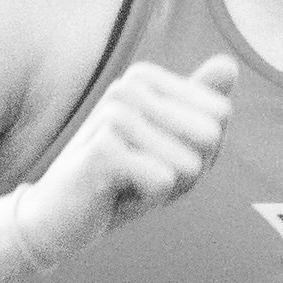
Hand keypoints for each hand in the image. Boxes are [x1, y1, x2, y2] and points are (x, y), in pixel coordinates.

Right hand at [10, 56, 234, 269]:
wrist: (53, 220)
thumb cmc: (116, 183)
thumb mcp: (165, 145)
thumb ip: (196, 107)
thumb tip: (229, 63)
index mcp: (143, 78)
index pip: (219, 116)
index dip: (199, 153)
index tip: (155, 160)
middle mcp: (128, 86)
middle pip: (209, 138)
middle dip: (186, 174)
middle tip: (140, 177)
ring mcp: (114, 115)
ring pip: (190, 164)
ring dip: (163, 191)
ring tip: (124, 186)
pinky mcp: (104, 150)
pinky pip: (164, 183)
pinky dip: (145, 203)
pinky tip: (113, 197)